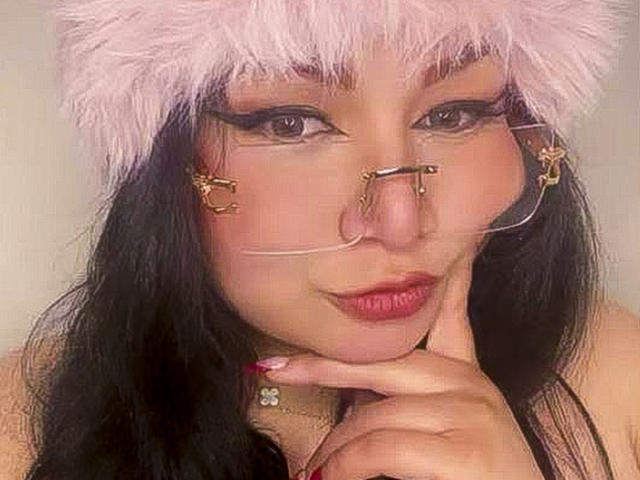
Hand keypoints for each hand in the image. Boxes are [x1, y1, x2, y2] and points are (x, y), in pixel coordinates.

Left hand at [265, 253, 544, 479]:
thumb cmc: (475, 478)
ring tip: (312, 470)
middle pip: (382, 360)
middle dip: (324, 365)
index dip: (438, 277)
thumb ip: (411, 399)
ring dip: (333, 448)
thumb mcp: (448, 427)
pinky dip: (346, 466)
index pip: (451, 313)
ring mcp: (470, 411)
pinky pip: (381, 448)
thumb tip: (358, 394)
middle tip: (276, 369)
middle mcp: (470, 384)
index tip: (431, 243)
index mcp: (466, 377)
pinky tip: (332, 477)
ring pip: (373, 414)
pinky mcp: (465, 449)